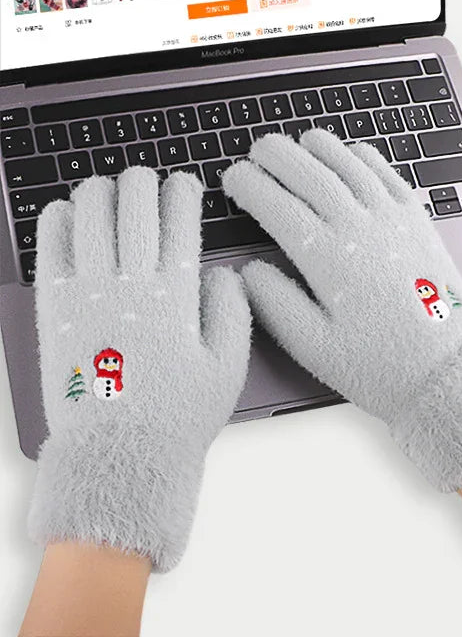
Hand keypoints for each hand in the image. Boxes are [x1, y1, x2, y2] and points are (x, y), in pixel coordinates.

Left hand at [29, 168, 251, 571]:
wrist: (120, 458)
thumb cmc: (178, 416)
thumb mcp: (229, 367)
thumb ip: (231, 311)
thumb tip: (221, 272)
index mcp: (176, 296)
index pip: (180, 221)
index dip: (183, 192)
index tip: (185, 183)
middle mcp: (131, 286)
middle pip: (134, 207)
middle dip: (142, 182)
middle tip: (146, 180)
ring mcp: (88, 296)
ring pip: (91, 217)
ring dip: (102, 191)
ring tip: (109, 188)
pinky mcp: (56, 312)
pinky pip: (52, 250)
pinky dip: (59, 221)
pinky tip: (68, 210)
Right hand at [222, 131, 461, 491]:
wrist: (445, 370)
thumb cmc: (379, 365)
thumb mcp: (314, 347)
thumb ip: (274, 304)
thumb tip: (249, 270)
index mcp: (328, 258)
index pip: (277, 205)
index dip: (250, 185)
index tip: (233, 179)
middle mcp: (360, 228)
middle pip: (311, 174)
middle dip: (278, 155)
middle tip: (257, 149)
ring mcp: (393, 220)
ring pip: (350, 166)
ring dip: (320, 149)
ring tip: (299, 142)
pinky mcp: (418, 222)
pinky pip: (388, 176)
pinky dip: (365, 157)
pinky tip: (352, 153)